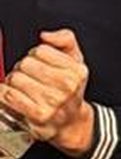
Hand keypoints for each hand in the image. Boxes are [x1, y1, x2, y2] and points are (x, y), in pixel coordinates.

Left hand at [0, 29, 93, 156]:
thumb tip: (45, 36)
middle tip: (28, 78)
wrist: (70, 123)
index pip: (41, 50)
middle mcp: (67, 86)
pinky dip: (4, 93)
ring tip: (22, 88)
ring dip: (13, 82)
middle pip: (26, 63)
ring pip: (15, 78)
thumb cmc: (69, 91)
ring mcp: (52, 101)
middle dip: (22, 69)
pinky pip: (9, 95)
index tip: (39, 65)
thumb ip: (65, 39)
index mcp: (76, 71)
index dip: (36, 55)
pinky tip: (10, 95)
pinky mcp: (38, 115)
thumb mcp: (75, 61)